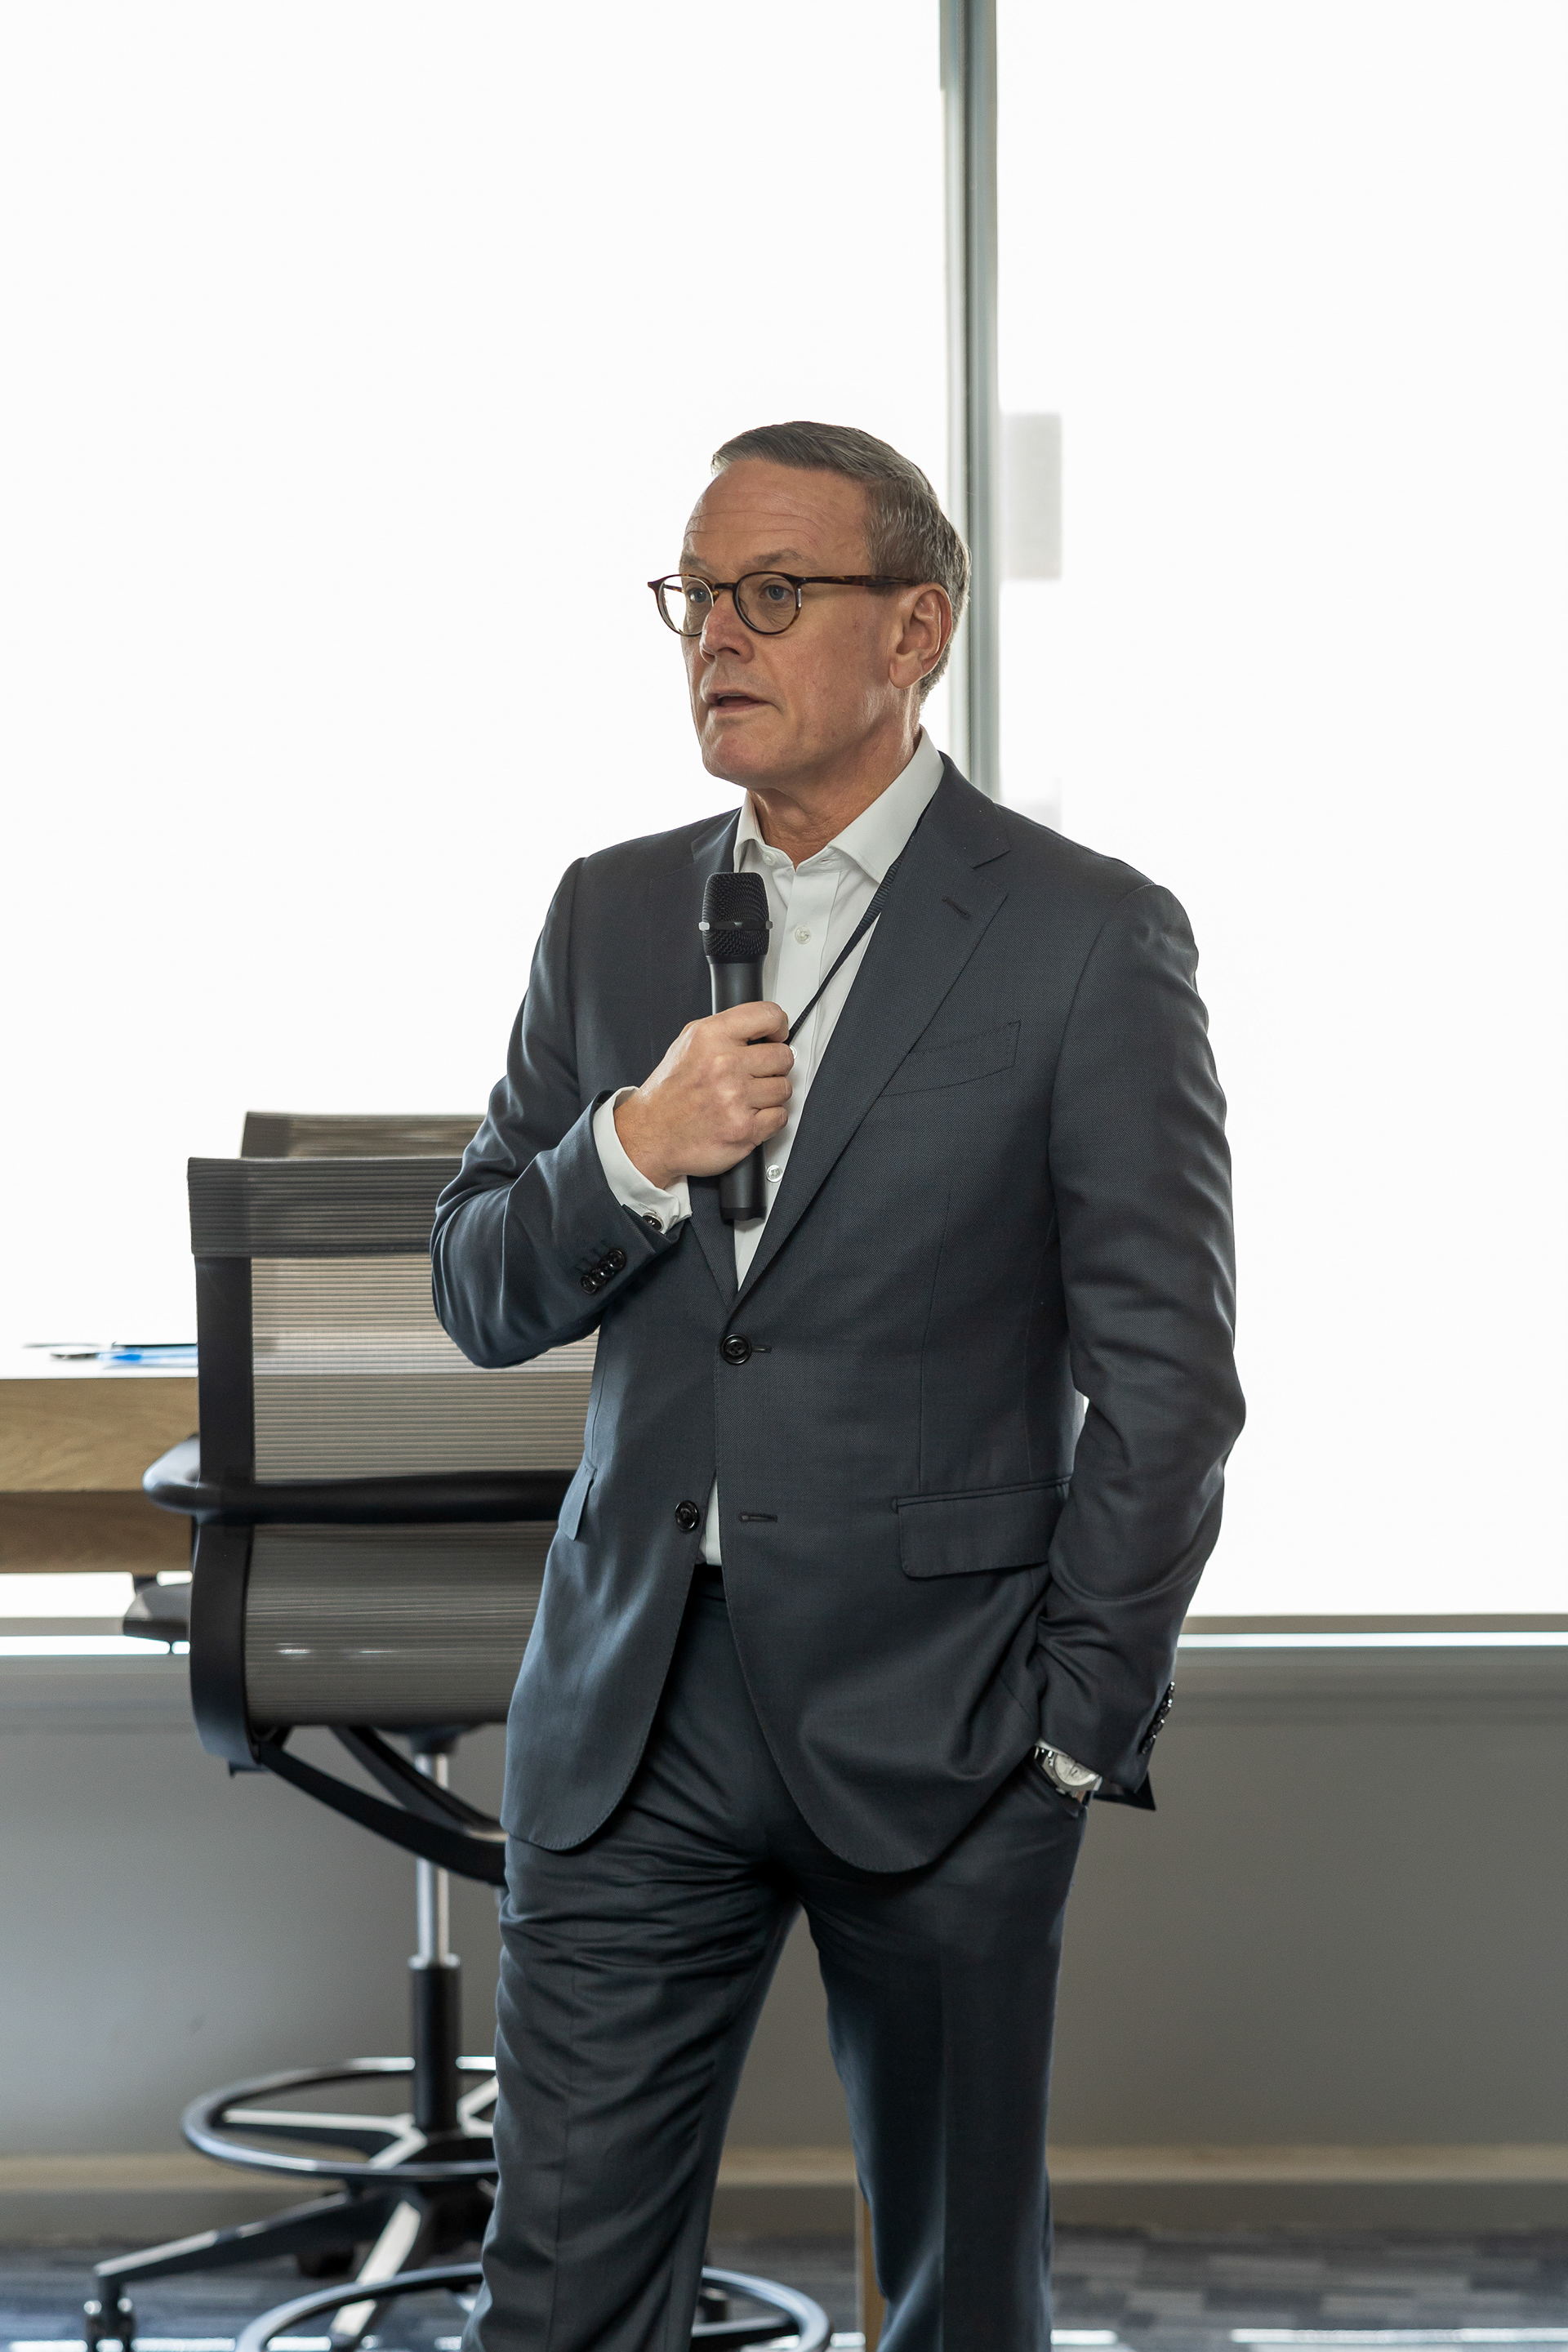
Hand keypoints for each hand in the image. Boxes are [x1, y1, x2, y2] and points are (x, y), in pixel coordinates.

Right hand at [615, 1002, 791, 1190]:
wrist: (651, 1134)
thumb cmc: (670, 1093)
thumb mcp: (688, 1044)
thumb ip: (726, 1031)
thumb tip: (765, 1031)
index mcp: (710, 1037)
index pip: (768, 1015)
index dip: (778, 1026)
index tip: (776, 1036)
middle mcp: (723, 1065)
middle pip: (783, 1056)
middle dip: (773, 1066)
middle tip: (755, 1074)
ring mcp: (735, 1098)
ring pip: (784, 1088)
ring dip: (770, 1095)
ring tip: (746, 1097)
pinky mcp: (745, 1128)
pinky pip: (780, 1117)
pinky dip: (768, 1119)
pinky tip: (747, 1115)